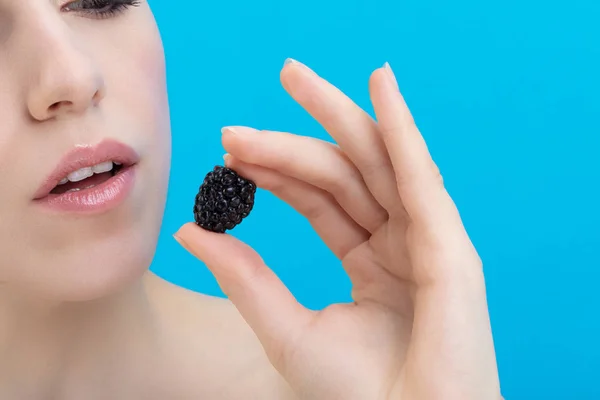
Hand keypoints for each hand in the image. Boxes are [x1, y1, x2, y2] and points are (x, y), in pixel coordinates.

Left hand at [175, 59, 501, 399]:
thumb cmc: (357, 397)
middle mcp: (401, 241)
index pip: (318, 199)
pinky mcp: (451, 245)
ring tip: (293, 76)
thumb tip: (190, 228)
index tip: (226, 152)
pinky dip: (402, 128)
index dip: (273, 172)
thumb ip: (244, 275)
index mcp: (372, 261)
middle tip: (236, 123)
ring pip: (376, 162)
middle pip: (343, 173)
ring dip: (337, 114)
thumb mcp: (286, 328)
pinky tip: (378, 85)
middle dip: (293, 137)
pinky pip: (421, 175)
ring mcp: (427, 239)